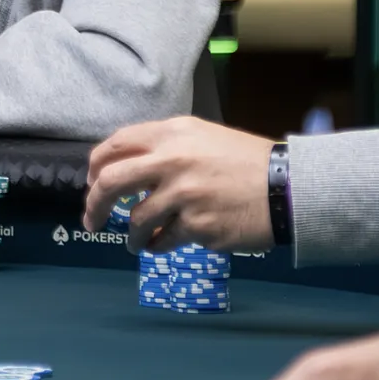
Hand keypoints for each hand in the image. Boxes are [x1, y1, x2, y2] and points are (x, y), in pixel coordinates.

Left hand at [81, 115, 273, 253]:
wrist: (287, 187)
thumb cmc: (245, 162)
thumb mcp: (202, 136)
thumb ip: (165, 146)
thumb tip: (127, 165)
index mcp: (171, 133)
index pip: (116, 145)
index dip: (96, 166)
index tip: (91, 183)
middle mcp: (171, 160)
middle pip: (110, 182)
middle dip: (94, 204)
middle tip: (91, 219)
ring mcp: (183, 195)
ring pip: (136, 219)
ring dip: (132, 235)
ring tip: (137, 242)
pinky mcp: (196, 226)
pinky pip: (163, 240)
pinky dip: (157, 245)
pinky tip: (160, 245)